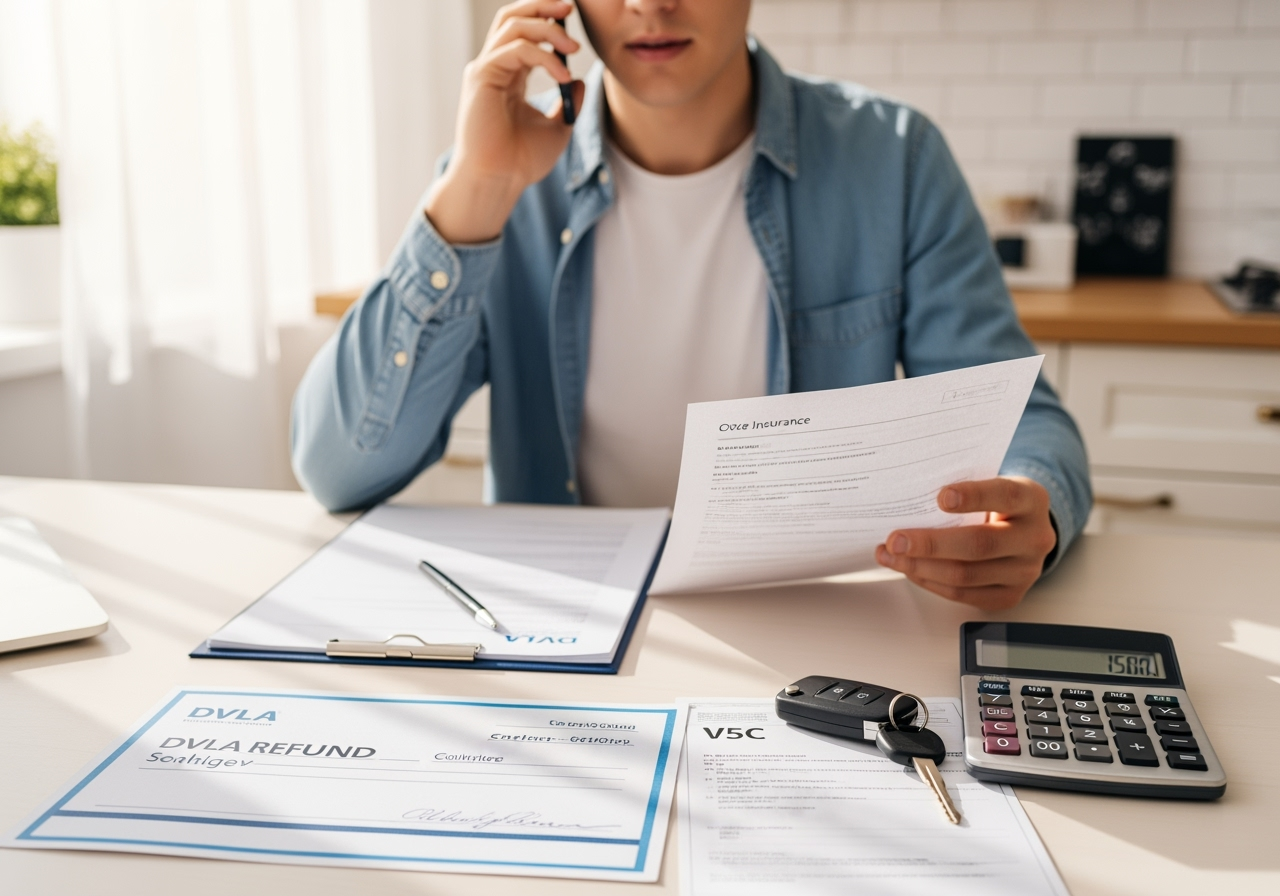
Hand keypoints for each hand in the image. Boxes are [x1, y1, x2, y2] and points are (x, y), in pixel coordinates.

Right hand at [426, 0, 585, 243]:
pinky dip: (543, 56)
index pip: (524, 31)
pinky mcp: (481, 77)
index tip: (572, 19)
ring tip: (573, 47)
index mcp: (509, 74)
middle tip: (570, 7)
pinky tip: (562, 75)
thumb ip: (568, 102)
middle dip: (542, 5)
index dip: (546, 18)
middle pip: (512, 16)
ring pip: (513, 25)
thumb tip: (580, 81)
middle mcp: (494, 67)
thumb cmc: (521, 161)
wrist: (499, 181)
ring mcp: (485, 70)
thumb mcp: (557, 128)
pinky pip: (516, 50)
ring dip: (547, 28)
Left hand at [875, 476, 1056, 610]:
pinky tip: (908, 569)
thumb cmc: (996, 504)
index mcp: (1031, 500)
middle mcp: (1034, 537)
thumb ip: (961, 489)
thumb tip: (907, 498)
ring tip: (891, 556)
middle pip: (979, 544)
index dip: (974, 496)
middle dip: (931, 544)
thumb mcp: (989, 485)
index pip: (1005, 495)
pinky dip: (929, 582)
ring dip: (920, 567)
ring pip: (966, 575)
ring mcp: (1025, 571)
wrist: (1024, 532)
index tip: (941, 497)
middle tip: (896, 540)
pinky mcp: (1009, 595)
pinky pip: (963, 595)